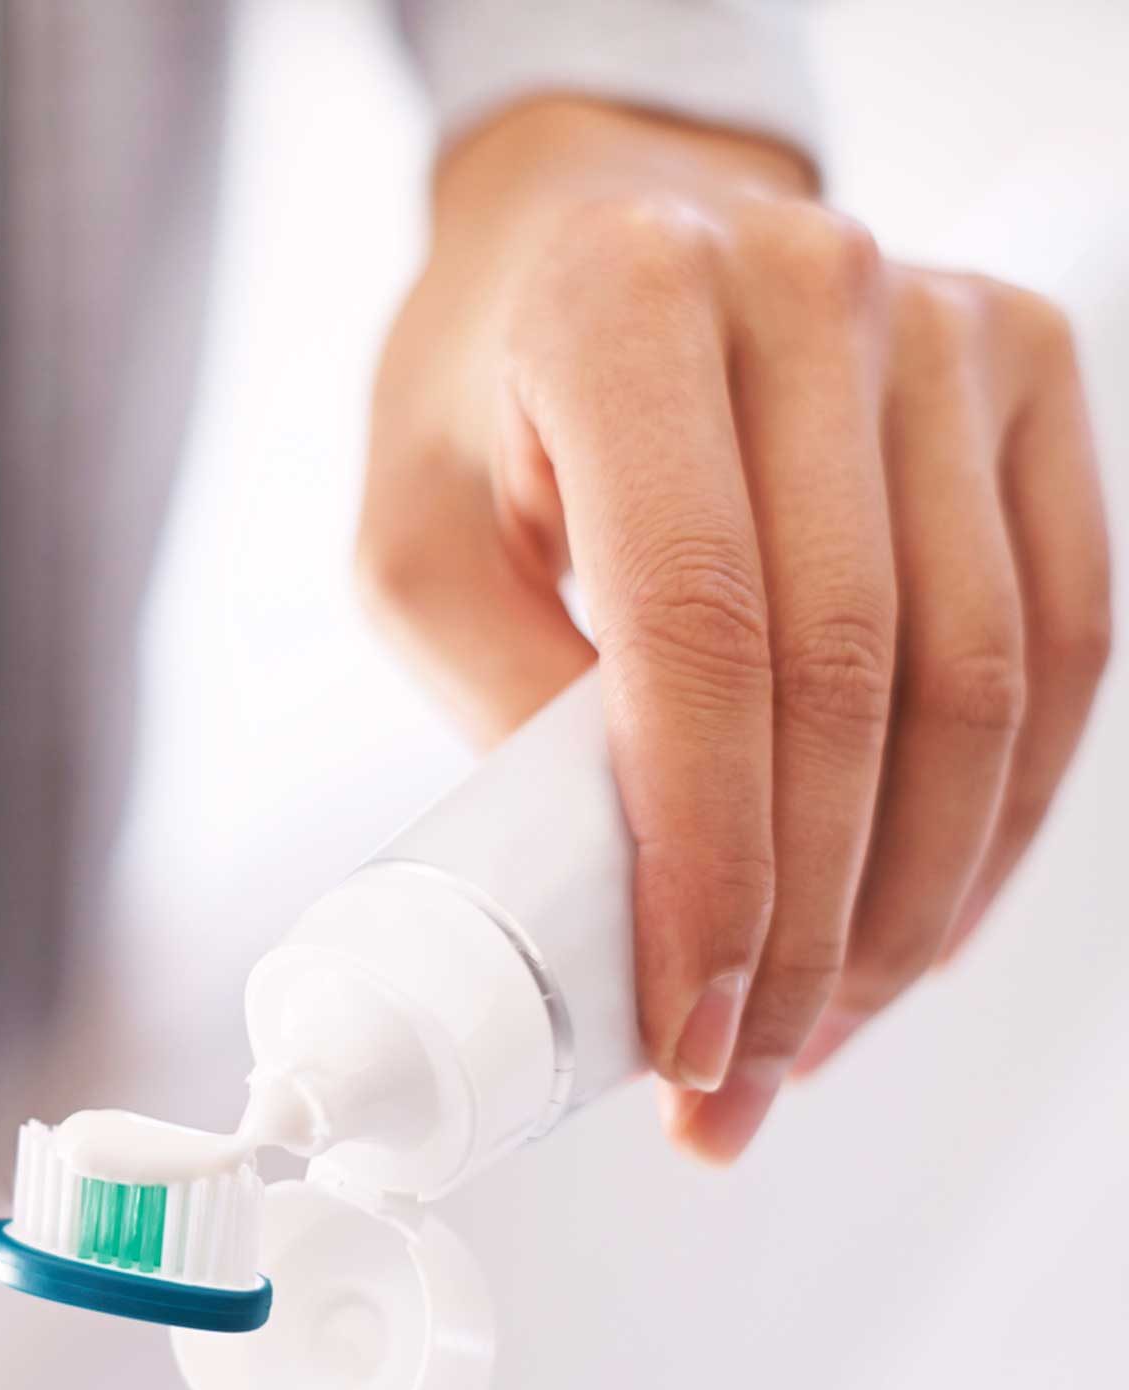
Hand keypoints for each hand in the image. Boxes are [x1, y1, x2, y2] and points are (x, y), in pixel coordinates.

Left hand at [359, 100, 1110, 1160]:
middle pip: (854, 676)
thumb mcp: (413, 532)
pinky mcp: (1032, 376)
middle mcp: (815, 288)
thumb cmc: (486, 392)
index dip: (707, 857)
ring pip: (980, 679)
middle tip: (741, 1075)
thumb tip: (612, 905)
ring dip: (906, 900)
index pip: (700, 631)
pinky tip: (916, 926)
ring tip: (816, 1034)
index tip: (684, 1022)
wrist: (599, 230)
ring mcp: (947, 325)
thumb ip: (498, 695)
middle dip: (801, 923)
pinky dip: (995, 813)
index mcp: (627, 307)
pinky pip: (1061, 636)